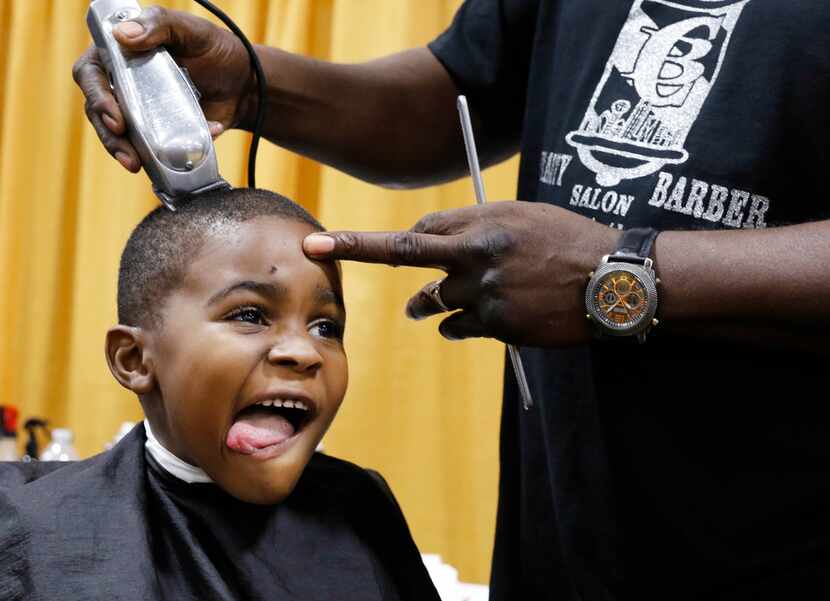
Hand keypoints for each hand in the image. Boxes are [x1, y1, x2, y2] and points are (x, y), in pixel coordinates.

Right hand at [72, 5, 253, 171]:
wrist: (245, 85)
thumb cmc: (214, 49)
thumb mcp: (188, 29)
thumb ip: (158, 24)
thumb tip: (122, 36)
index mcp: (120, 55)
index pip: (90, 74)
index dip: (97, 97)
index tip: (115, 118)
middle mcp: (123, 85)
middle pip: (99, 112)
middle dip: (109, 136)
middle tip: (127, 154)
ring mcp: (139, 113)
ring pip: (118, 136)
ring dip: (124, 152)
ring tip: (137, 165)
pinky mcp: (158, 134)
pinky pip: (151, 149)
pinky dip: (164, 156)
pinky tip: (188, 152)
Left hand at [304, 202, 618, 346]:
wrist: (615, 281)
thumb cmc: (571, 242)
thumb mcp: (525, 217)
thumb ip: (477, 226)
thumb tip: (433, 239)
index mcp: (485, 222)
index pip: (420, 229)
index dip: (382, 240)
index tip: (331, 240)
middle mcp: (478, 253)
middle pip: (406, 254)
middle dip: (357, 249)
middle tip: (316, 248)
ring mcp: (486, 291)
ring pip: (435, 301)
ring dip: (430, 304)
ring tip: (430, 306)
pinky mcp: (499, 325)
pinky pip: (460, 328)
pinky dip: (459, 326)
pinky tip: (475, 322)